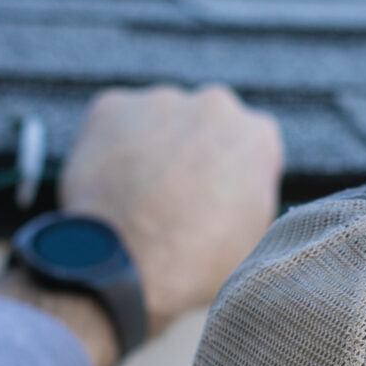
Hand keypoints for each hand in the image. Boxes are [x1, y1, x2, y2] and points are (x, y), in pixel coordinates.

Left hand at [60, 84, 283, 337]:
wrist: (128, 265)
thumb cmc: (196, 264)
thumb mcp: (253, 239)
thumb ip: (251, 200)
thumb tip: (236, 197)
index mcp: (257, 136)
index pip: (247, 147)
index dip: (227, 177)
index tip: (211, 201)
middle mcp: (214, 104)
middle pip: (202, 126)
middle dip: (189, 153)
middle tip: (171, 199)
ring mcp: (160, 100)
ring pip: (156, 122)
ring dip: (150, 149)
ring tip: (135, 198)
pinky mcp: (111, 106)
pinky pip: (112, 126)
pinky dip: (109, 150)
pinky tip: (107, 187)